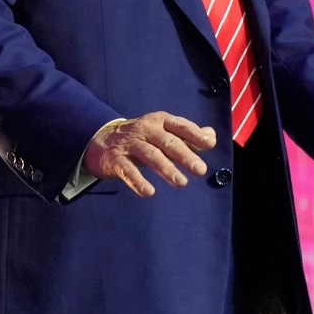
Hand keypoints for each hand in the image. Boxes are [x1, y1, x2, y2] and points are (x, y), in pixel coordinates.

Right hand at [83, 112, 215, 196]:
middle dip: (185, 155)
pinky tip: (149, 192)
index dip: (194, 134)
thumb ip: (187, 135)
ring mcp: (129, 144)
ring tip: (181, 182)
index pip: (179, 126)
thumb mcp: (163, 131)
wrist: (101, 140)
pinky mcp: (116, 160)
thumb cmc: (141, 137)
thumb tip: (211, 136)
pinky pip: (128, 171)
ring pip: (150, 155)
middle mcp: (145, 129)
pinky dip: (138, 181)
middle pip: (167, 141)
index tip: (209, 145)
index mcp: (159, 121)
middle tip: (200, 170)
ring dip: (166, 168)